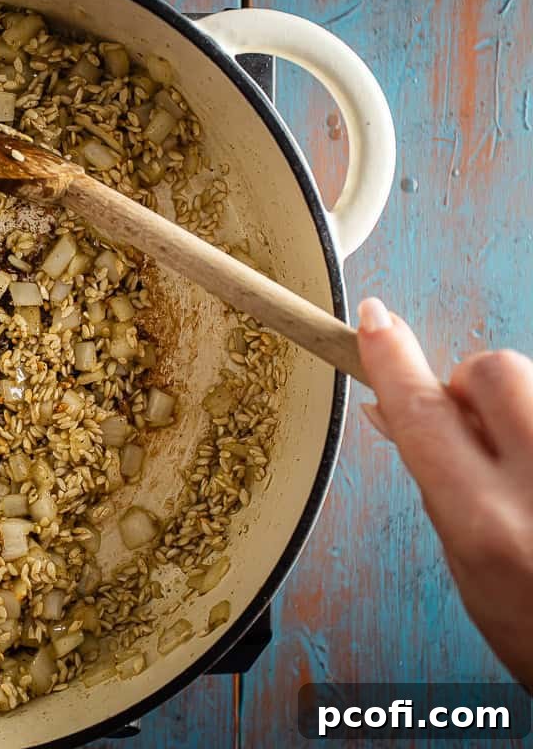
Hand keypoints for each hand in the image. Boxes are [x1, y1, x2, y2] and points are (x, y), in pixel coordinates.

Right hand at [356, 298, 532, 686]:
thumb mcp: (470, 571)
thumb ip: (438, 486)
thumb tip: (399, 416)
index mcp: (489, 524)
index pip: (423, 412)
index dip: (390, 358)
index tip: (374, 320)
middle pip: (494, 370)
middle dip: (471, 383)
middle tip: (472, 427)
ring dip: (521, 411)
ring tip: (526, 467)